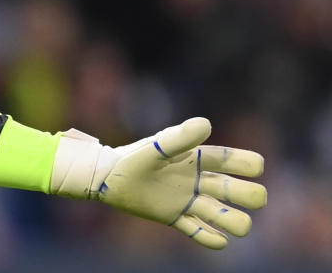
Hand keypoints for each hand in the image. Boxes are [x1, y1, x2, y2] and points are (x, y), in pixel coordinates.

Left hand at [50, 117, 266, 248]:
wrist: (108, 179)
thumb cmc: (132, 158)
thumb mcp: (156, 148)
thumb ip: (180, 138)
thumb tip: (207, 124)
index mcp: (196, 159)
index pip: (232, 160)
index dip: (249, 163)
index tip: (257, 167)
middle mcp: (198, 180)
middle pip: (237, 190)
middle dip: (251, 196)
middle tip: (252, 199)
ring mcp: (189, 201)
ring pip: (225, 215)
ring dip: (237, 222)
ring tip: (237, 227)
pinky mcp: (176, 218)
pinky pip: (200, 233)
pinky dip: (212, 239)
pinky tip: (218, 240)